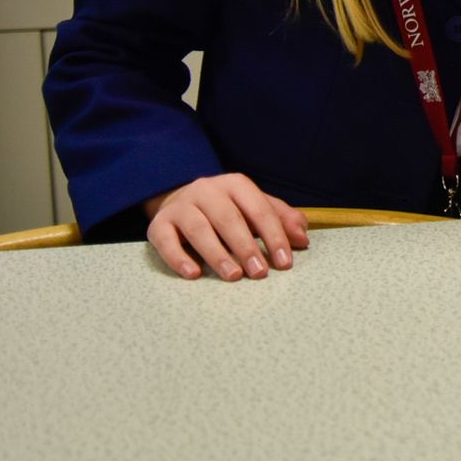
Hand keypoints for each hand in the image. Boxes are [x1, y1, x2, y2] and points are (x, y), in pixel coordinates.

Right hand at [144, 173, 309, 281]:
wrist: (179, 200)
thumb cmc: (226, 209)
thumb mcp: (255, 208)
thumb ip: (281, 219)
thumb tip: (302, 239)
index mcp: (235, 184)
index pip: (259, 209)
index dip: (274, 236)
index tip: (284, 262)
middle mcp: (206, 190)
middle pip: (228, 218)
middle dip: (246, 246)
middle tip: (259, 273)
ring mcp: (180, 206)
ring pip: (198, 229)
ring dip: (217, 254)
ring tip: (233, 276)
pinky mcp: (158, 224)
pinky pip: (165, 241)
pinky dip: (178, 258)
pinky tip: (193, 274)